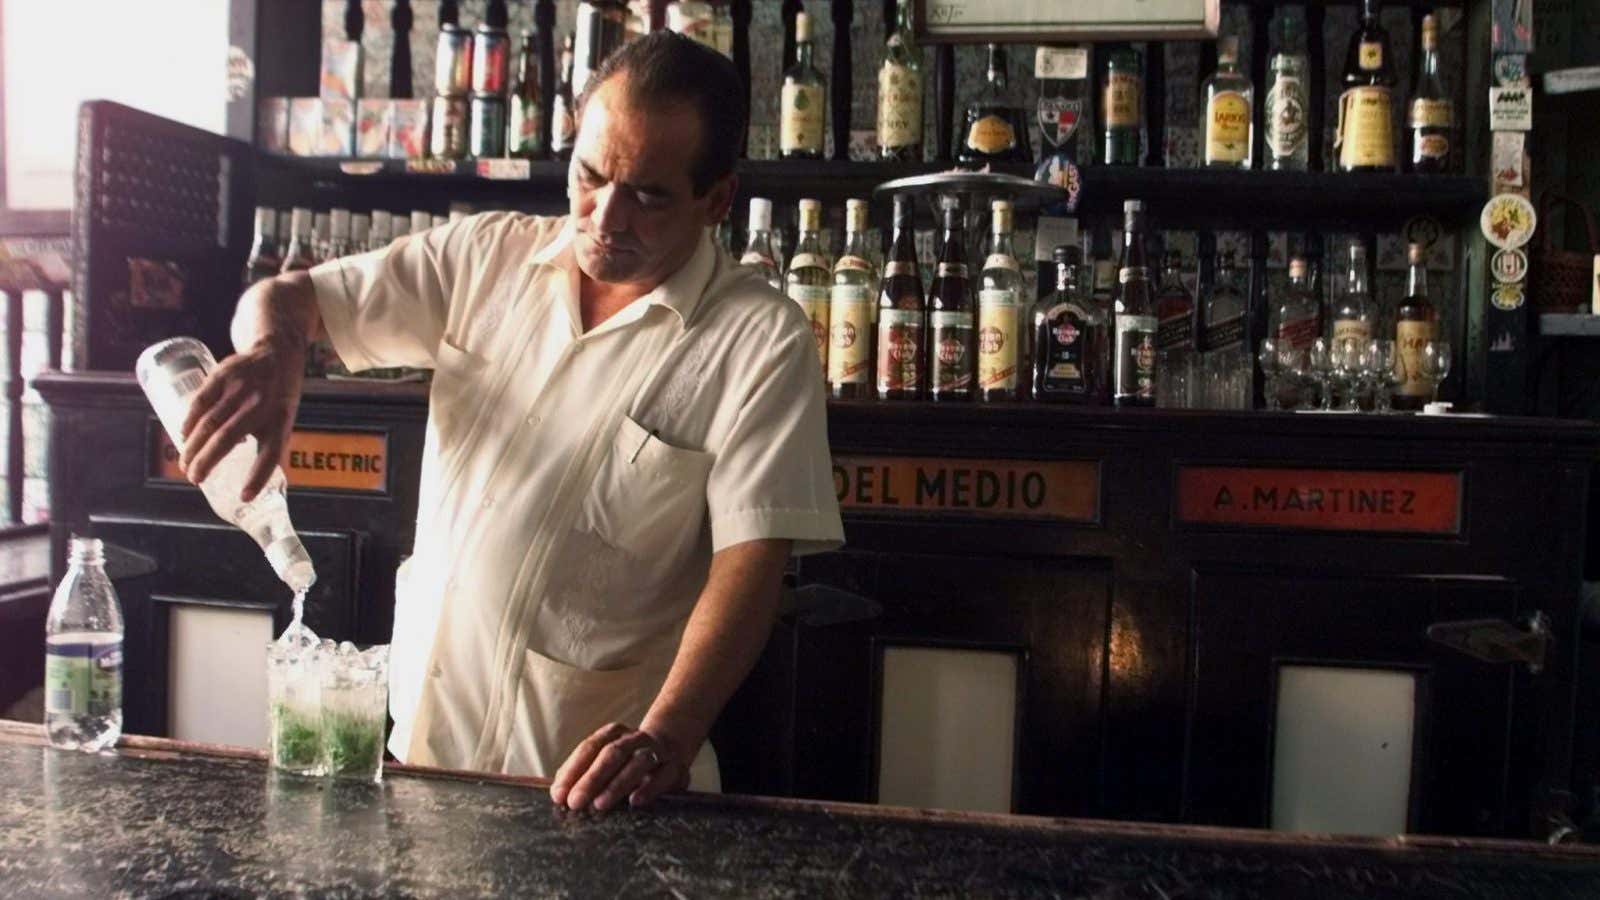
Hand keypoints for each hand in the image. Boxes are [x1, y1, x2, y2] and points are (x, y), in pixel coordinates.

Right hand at [179, 338, 304, 500]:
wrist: (277, 352)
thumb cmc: (278, 397)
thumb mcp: (284, 418)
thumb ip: (269, 445)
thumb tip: (255, 484)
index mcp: (281, 419)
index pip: (271, 453)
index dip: (258, 477)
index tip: (244, 496)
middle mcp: (263, 404)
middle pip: (229, 438)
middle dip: (208, 462)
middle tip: (194, 479)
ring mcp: (242, 387)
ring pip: (210, 421)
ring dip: (193, 446)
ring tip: (185, 463)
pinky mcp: (224, 373)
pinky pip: (201, 400)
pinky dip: (189, 420)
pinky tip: (183, 435)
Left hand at [549, 722, 691, 811]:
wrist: (671, 746)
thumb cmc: (628, 760)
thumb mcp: (605, 759)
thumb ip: (582, 772)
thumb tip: (557, 791)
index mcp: (613, 734)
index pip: (590, 748)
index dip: (573, 770)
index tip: (558, 794)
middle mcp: (635, 739)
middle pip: (612, 753)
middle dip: (592, 778)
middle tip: (575, 802)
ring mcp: (657, 751)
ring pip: (638, 763)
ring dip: (617, 784)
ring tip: (599, 804)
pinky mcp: (676, 767)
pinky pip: (664, 775)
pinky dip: (650, 788)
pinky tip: (635, 801)